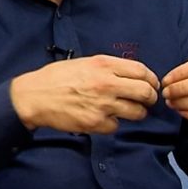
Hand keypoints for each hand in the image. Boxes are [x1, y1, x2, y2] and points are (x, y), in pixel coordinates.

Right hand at [9, 55, 159, 133]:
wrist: (35, 96)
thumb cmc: (58, 78)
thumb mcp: (86, 62)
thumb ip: (109, 68)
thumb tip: (131, 74)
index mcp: (104, 65)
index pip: (142, 71)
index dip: (152, 79)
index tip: (152, 84)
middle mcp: (107, 84)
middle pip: (145, 92)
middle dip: (151, 98)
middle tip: (148, 101)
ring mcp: (102, 105)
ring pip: (137, 112)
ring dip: (137, 113)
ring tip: (131, 111)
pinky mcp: (95, 123)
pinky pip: (117, 126)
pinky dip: (114, 124)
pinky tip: (105, 118)